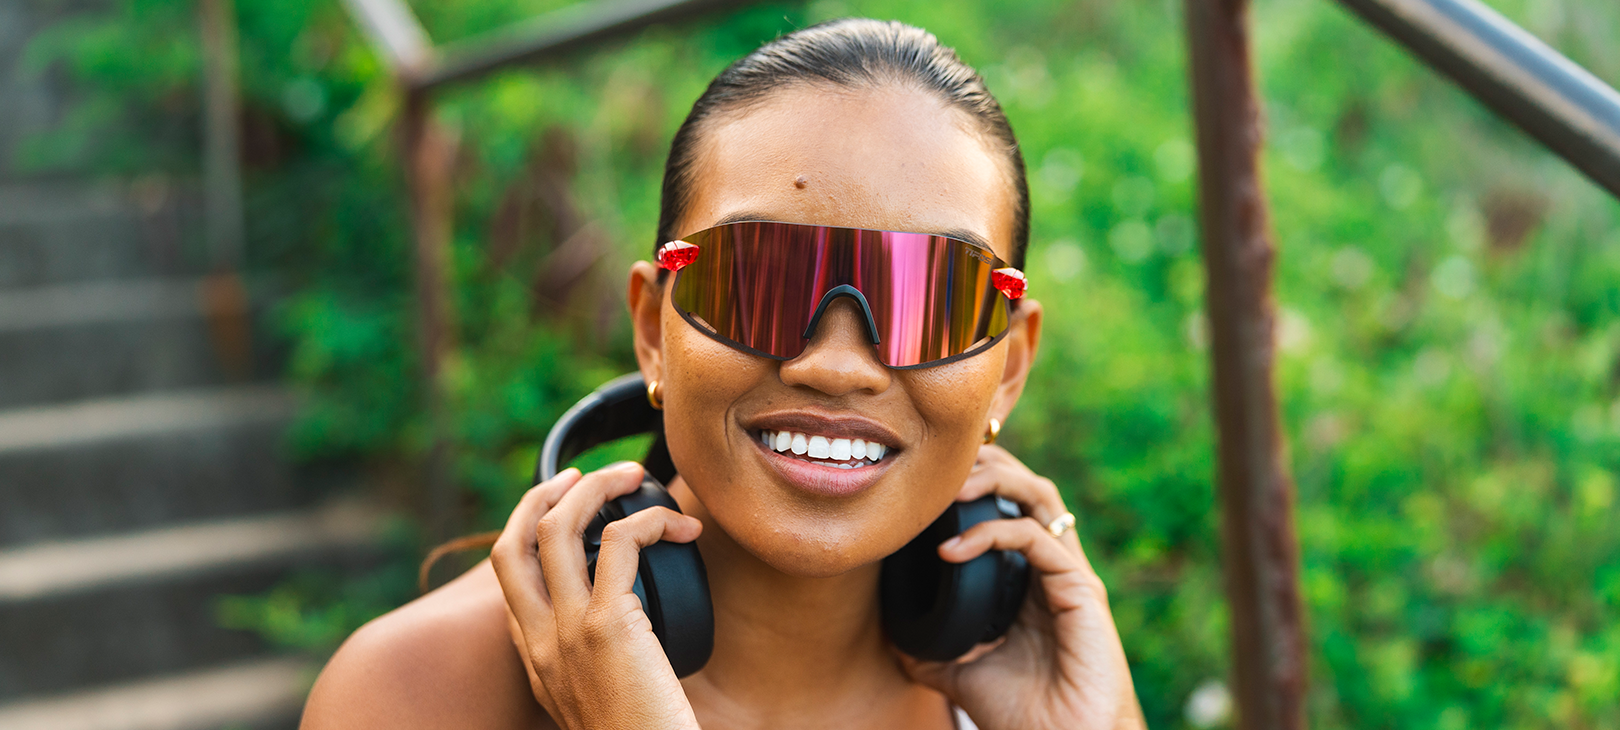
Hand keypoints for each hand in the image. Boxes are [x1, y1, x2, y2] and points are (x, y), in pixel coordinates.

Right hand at [490, 462, 703, 729]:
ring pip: (559, 526)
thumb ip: (597, 661)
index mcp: (535, 659)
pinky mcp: (609, 628)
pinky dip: (652, 519)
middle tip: (589, 474)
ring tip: (640, 478)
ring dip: (600, 487)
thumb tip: (631, 624)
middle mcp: (540, 642)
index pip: (509, 575)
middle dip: (547, 493)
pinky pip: (621, 543)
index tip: (566, 504)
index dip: (529, 526)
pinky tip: (682, 529)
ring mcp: (568, 633)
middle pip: (515, 540)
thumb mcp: (602, 700)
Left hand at [896, 445, 1145, 729]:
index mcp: (1030, 578)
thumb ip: (931, 649)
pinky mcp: (1082, 591)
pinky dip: (990, 533)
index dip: (973, 480)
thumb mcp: (961, 673)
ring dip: (993, 478)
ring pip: (1040, 494)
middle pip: (1025, 484)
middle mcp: (1054, 567)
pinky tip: (951, 550)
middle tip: (936, 469)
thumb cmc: (1024, 716)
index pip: (1007, 504)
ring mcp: (1070, 575)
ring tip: (949, 489)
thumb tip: (890, 635)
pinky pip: (1036, 539)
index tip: (924, 484)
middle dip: (984, 462)